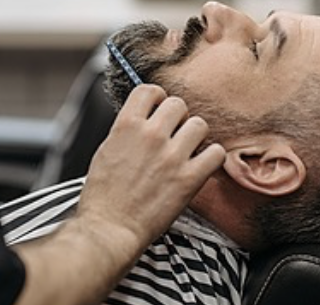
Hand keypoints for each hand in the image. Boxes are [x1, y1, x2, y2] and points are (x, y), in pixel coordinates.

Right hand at [78, 84, 225, 247]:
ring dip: (195, 137)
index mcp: (126, 126)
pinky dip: (211, 158)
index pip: (150, 90)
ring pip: (200, 125)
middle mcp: (150, 135)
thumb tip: (144, 119)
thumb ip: (127, 131)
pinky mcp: (189, 179)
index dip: (157, 98)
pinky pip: (216, 153)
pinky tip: (200, 166)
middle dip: (178, 118)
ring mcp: (172, 156)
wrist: (109, 229)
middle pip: (179, 105)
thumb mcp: (106, 150)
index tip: (159, 107)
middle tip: (174, 134)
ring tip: (187, 151)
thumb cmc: (103, 196)